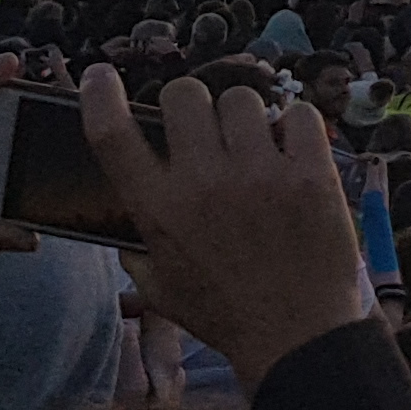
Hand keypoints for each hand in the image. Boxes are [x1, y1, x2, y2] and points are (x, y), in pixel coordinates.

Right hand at [83, 64, 368, 390]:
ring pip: (242, 98)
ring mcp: (260, 174)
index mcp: (157, 209)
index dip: (100, 95)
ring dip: (245, 116)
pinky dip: (296, 125)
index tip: (101, 75)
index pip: (111, 135)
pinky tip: (293, 150)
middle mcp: (203, 183)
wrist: (297, 333)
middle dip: (191, 105)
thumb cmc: (225, 312)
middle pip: (184, 95)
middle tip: (205, 128)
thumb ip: (136, 246)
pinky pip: (299, 114)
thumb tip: (123, 218)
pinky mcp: (311, 174)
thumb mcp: (160, 287)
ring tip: (254, 147)